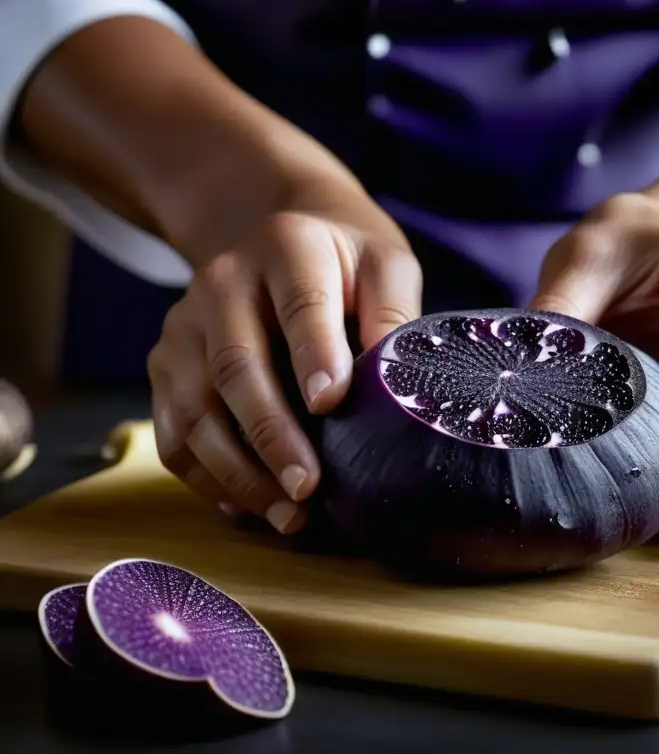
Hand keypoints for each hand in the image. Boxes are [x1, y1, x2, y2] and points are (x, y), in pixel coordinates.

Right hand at [146, 185, 421, 534]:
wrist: (281, 238)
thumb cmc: (347, 264)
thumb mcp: (385, 265)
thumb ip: (394, 312)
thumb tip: (397, 384)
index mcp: (286, 248)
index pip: (300, 305)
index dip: (313, 354)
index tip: (331, 403)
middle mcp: (222, 283)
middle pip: (236, 366)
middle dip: (271, 435)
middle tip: (308, 487)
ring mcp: (184, 327)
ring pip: (196, 410)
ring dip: (240, 472)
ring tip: (288, 515)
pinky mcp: (165, 366)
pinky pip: (174, 435)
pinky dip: (208, 478)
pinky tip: (250, 507)